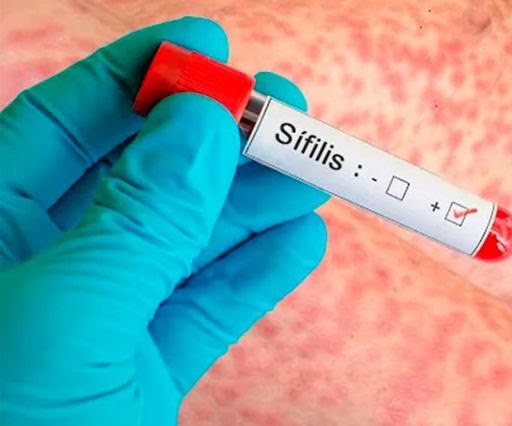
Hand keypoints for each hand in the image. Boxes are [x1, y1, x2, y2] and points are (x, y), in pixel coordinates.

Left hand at [0, 17, 327, 425]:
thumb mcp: (66, 318)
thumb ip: (136, 218)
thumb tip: (196, 121)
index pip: (59, 126)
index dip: (135, 79)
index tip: (207, 46)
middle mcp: (34, 272)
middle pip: (138, 180)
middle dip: (216, 142)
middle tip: (286, 111)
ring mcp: (94, 328)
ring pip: (184, 246)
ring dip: (254, 206)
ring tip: (317, 175)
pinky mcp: (141, 378)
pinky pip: (206, 312)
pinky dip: (256, 278)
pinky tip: (302, 244)